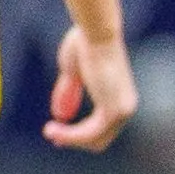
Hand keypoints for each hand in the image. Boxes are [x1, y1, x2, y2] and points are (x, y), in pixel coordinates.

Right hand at [45, 28, 136, 152]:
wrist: (96, 33)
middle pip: (99, 139)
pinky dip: (70, 136)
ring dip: (68, 139)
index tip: (55, 132)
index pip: (102, 128)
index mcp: (120, 97)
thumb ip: (69, 91)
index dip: (78, 135)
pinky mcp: (112, 112)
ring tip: (48, 131)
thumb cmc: (84, 42)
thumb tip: (60, 115)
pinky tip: (52, 129)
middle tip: (50, 134)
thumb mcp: (72, 71)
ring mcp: (121, 111)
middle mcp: (126, 107)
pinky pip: (88, 134)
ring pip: (93, 140)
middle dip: (73, 140)